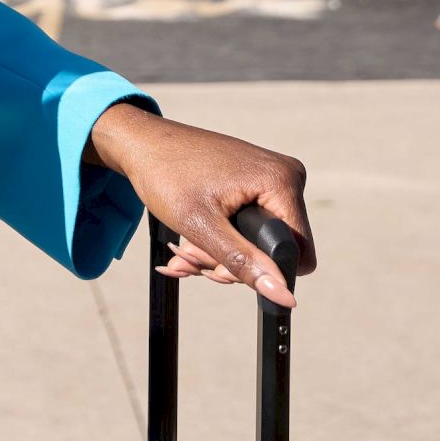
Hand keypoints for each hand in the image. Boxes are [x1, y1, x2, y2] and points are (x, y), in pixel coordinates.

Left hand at [85, 105, 313, 307]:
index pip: (297, 254)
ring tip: (185, 250)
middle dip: (231, 263)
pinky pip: (251, 225)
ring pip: (260, 242)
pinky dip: (222, 239)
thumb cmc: (167, 175)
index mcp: (281, 182)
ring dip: (220, 255)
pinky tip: (192, 241)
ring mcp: (272, 177)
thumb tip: (284, 297)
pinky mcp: (257, 181)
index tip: (219, 266)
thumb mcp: (203, 228)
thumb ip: (244, 263)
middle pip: (275, 250)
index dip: (262, 271)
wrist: (142, 143)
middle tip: (193, 256)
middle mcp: (286, 176)